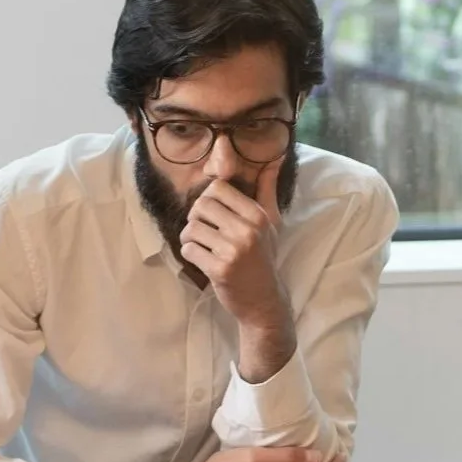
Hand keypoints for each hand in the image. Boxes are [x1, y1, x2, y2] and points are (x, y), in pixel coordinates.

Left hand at [179, 177, 290, 328]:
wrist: (264, 300)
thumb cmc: (264, 259)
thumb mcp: (271, 224)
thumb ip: (267, 191)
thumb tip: (273, 160)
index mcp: (258, 216)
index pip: (218, 188)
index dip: (209, 199)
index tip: (213, 215)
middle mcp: (247, 230)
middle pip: (201, 205)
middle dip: (196, 217)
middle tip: (204, 231)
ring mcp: (233, 250)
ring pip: (191, 228)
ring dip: (189, 237)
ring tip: (201, 246)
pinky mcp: (219, 269)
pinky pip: (189, 249)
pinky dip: (189, 254)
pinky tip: (201, 260)